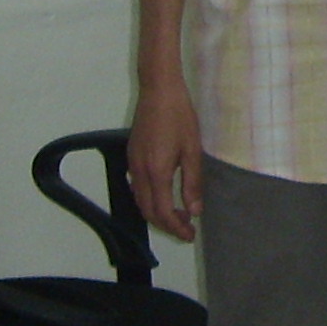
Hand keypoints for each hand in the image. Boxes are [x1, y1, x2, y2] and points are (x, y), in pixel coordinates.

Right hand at [125, 75, 206, 243]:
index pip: (162, 212)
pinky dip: (149, 200)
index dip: (176, 228)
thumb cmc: (180, 117)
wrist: (158, 90)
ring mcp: (132, 163)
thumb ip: (192, 183)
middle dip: (166, 225)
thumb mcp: (192, 150)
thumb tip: (194, 211)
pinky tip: (164, 196)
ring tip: (178, 216)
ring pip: (140, 200)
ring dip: (156, 213)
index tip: (190, 235)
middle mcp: (139, 172)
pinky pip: (137, 188)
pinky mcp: (131, 156)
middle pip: (147, 211)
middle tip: (186, 230)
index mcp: (156, 172)